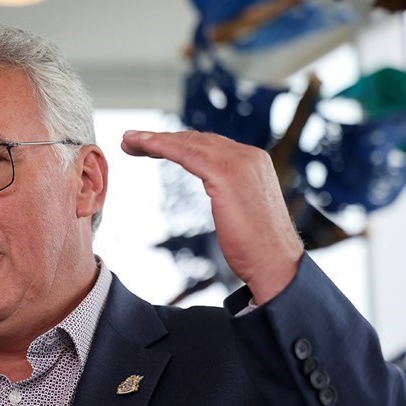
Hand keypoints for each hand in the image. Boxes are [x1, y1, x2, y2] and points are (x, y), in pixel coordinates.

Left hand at [121, 130, 302, 303]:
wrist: (276, 266)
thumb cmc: (256, 248)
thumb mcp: (240, 210)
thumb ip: (228, 192)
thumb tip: (215, 191)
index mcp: (253, 162)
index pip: (208, 145)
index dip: (177, 143)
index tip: (150, 146)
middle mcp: (249, 156)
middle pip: (196, 139)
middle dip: (161, 139)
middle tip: (131, 140)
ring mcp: (240, 162)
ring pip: (188, 143)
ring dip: (154, 139)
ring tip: (129, 141)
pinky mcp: (227, 174)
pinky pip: (186, 153)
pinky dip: (161, 146)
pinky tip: (143, 146)